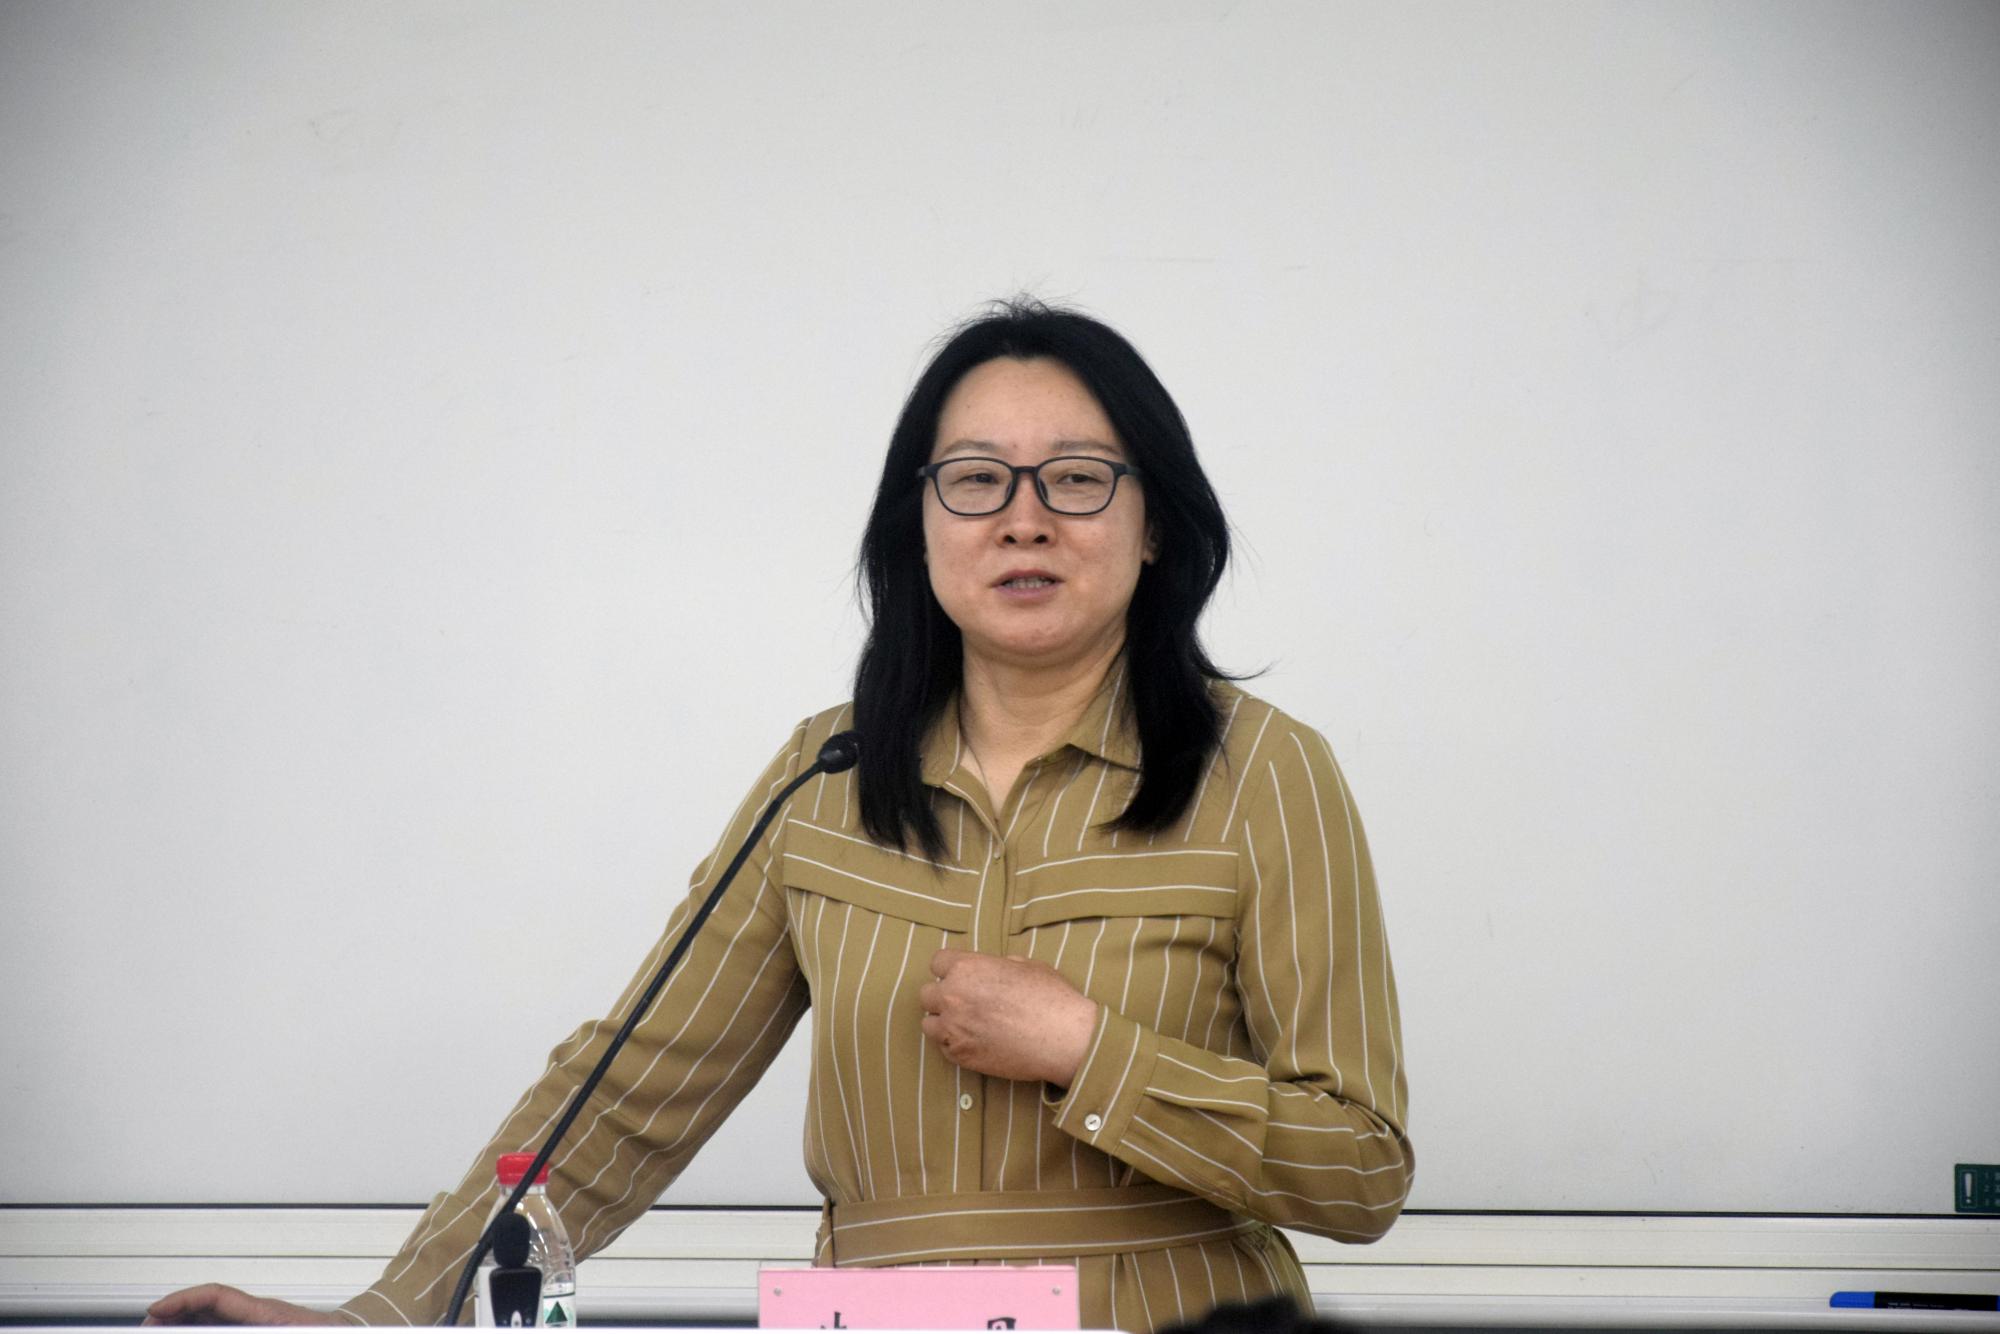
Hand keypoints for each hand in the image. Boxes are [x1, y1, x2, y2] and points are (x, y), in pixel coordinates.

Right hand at [143, 1284, 344, 1325]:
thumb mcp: (286, 1330)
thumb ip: (249, 1326)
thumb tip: (214, 1321)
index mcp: (264, 1312)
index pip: (215, 1295)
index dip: (182, 1300)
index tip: (155, 1310)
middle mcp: (259, 1312)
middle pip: (207, 1304)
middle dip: (174, 1313)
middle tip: (147, 1326)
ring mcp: (259, 1320)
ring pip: (213, 1315)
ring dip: (185, 1322)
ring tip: (160, 1330)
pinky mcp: (259, 1328)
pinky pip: (224, 1324)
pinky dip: (202, 1328)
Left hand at [918, 948, 1097, 1084]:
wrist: (1064, 1039)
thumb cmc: (1051, 997)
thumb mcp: (1027, 966)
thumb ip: (1000, 965)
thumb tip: (996, 969)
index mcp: (967, 968)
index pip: (937, 962)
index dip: (950, 969)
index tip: (961, 977)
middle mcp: (953, 996)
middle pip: (927, 994)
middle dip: (942, 997)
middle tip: (964, 1003)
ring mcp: (954, 1029)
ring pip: (929, 1024)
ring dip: (944, 1023)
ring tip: (965, 1026)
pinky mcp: (961, 1056)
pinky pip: (944, 1048)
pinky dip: (955, 1045)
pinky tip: (975, 1042)